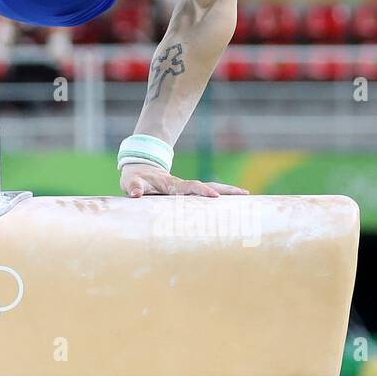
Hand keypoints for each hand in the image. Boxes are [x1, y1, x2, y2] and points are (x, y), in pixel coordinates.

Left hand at [118, 159, 249, 197]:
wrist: (139, 169)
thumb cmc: (134, 178)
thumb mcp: (130, 181)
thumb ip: (133, 186)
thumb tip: (135, 194)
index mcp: (172, 184)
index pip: (190, 187)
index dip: (202, 191)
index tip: (215, 196)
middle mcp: (182, 186)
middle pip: (208, 186)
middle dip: (226, 190)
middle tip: (245, 194)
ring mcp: (185, 190)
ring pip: (210, 189)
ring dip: (226, 193)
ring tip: (246, 197)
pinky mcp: (185, 195)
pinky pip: (204, 197)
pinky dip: (219, 199)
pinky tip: (230, 207)